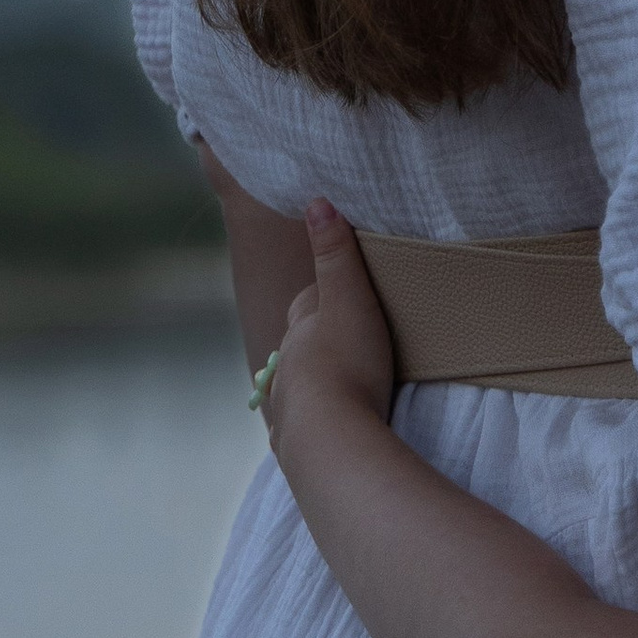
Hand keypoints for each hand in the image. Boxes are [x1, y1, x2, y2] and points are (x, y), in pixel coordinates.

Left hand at [261, 201, 394, 450]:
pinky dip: (307, 417)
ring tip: (333, 379)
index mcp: (302, 327)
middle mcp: (287, 362)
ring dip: (309, 377)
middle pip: (298, 341)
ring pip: (293, 381)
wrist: (330, 436)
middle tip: (340, 332)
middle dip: (313, 334)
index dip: (326, 291)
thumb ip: (336, 255)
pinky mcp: (296, 437)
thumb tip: (317, 200)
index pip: (310, 300)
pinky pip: (298, 423)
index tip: (344, 288)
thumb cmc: (347, 364)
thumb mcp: (350, 300)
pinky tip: (318, 422)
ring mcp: (288, 401)